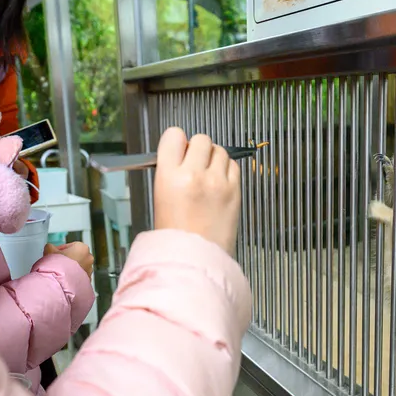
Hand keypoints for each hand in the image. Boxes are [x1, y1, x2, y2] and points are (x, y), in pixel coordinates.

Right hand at [43, 242, 93, 277]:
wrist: (62, 282)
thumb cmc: (58, 266)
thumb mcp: (50, 251)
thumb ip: (50, 247)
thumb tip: (50, 248)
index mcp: (82, 247)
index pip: (69, 246)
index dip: (60, 250)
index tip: (55, 255)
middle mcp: (89, 258)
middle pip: (75, 256)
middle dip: (67, 259)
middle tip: (57, 263)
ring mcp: (89, 269)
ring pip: (78, 266)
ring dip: (70, 268)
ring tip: (61, 271)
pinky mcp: (88, 280)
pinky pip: (79, 276)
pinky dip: (73, 276)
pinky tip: (65, 278)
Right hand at [153, 127, 240, 255]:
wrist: (195, 259)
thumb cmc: (175, 236)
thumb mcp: (160, 197)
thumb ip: (171, 171)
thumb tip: (181, 153)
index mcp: (169, 176)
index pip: (174, 135)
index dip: (176, 142)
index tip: (178, 150)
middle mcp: (195, 174)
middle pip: (200, 139)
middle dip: (197, 149)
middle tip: (194, 166)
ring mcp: (218, 182)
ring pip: (219, 150)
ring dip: (213, 159)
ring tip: (207, 178)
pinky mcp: (235, 191)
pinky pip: (234, 165)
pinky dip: (227, 170)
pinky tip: (219, 185)